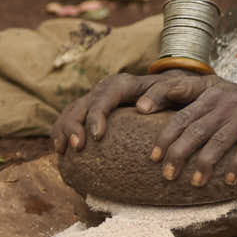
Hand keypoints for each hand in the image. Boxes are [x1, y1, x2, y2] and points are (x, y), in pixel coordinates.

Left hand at [50, 70, 236, 189]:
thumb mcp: (214, 97)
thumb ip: (190, 110)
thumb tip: (154, 140)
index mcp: (207, 92)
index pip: (177, 96)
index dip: (158, 106)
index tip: (144, 127)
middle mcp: (223, 100)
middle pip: (194, 127)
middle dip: (178, 152)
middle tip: (166, 175)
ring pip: (218, 140)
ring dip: (204, 163)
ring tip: (195, 183)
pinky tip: (229, 181)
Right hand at [52, 71, 173, 154]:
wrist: (169, 88)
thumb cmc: (173, 92)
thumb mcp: (175, 89)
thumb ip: (162, 94)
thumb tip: (142, 107)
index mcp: (123, 84)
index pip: (104, 98)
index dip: (96, 116)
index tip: (96, 136)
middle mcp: (105, 88)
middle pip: (81, 105)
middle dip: (74, 126)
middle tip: (77, 148)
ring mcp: (95, 98)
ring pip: (70, 111)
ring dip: (63, 131)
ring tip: (64, 152)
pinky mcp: (90, 108)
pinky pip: (69, 118)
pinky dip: (61, 132)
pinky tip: (61, 151)